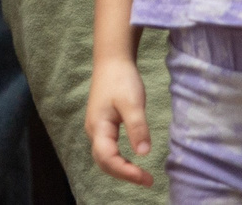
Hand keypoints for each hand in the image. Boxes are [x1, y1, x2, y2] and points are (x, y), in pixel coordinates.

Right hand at [85, 50, 157, 185]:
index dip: (126, 172)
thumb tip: (143, 154)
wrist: (112, 61)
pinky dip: (119, 160)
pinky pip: (108, 150)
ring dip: (121, 169)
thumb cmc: (121, 80)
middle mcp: (94, 130)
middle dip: (123, 174)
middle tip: (147, 180)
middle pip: (103, 162)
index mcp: (99, 126)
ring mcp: (97, 128)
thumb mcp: (132, 103)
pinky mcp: (103, 125)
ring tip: (142, 175)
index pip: (108, 158)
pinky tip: (133, 161)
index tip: (147, 178)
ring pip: (104, 157)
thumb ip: (137, 128)